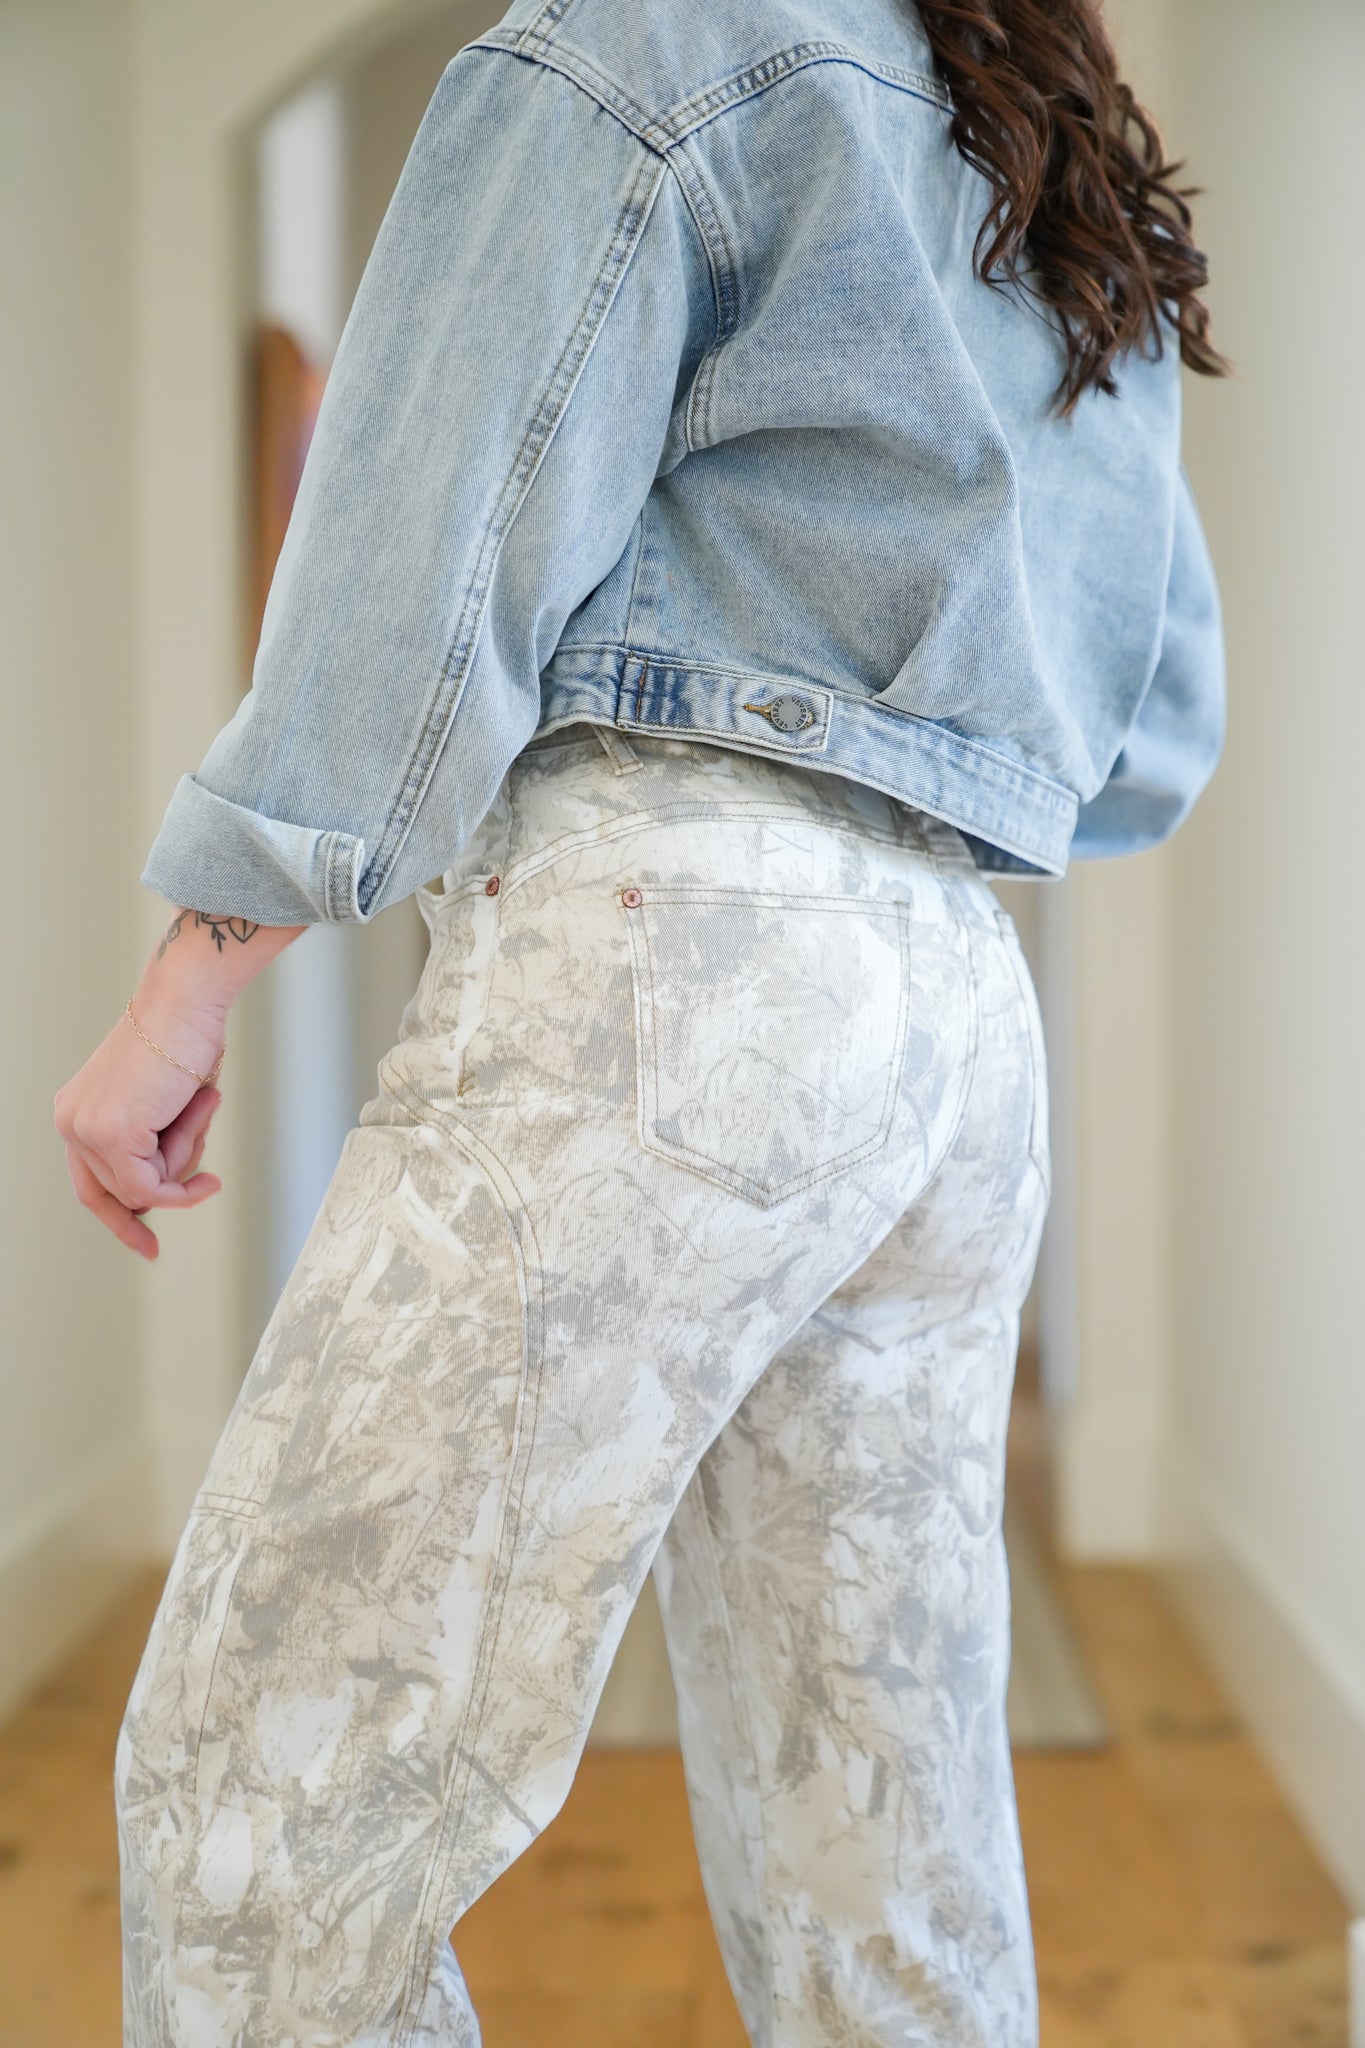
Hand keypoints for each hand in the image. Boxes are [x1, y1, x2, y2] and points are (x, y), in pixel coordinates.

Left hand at [53, 993, 227, 1259]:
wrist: (186, 1002)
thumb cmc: (185, 1040)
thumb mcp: (163, 1104)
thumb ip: (154, 1145)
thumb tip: (162, 1192)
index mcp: (76, 1112)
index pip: (91, 1184)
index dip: (120, 1218)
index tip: (147, 1247)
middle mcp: (71, 1122)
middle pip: (124, 1190)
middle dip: (174, 1171)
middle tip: (203, 1131)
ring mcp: (87, 1130)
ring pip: (142, 1189)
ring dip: (185, 1160)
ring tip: (202, 1107)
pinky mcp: (113, 1135)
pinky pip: (152, 1187)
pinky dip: (184, 1188)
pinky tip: (210, 1178)